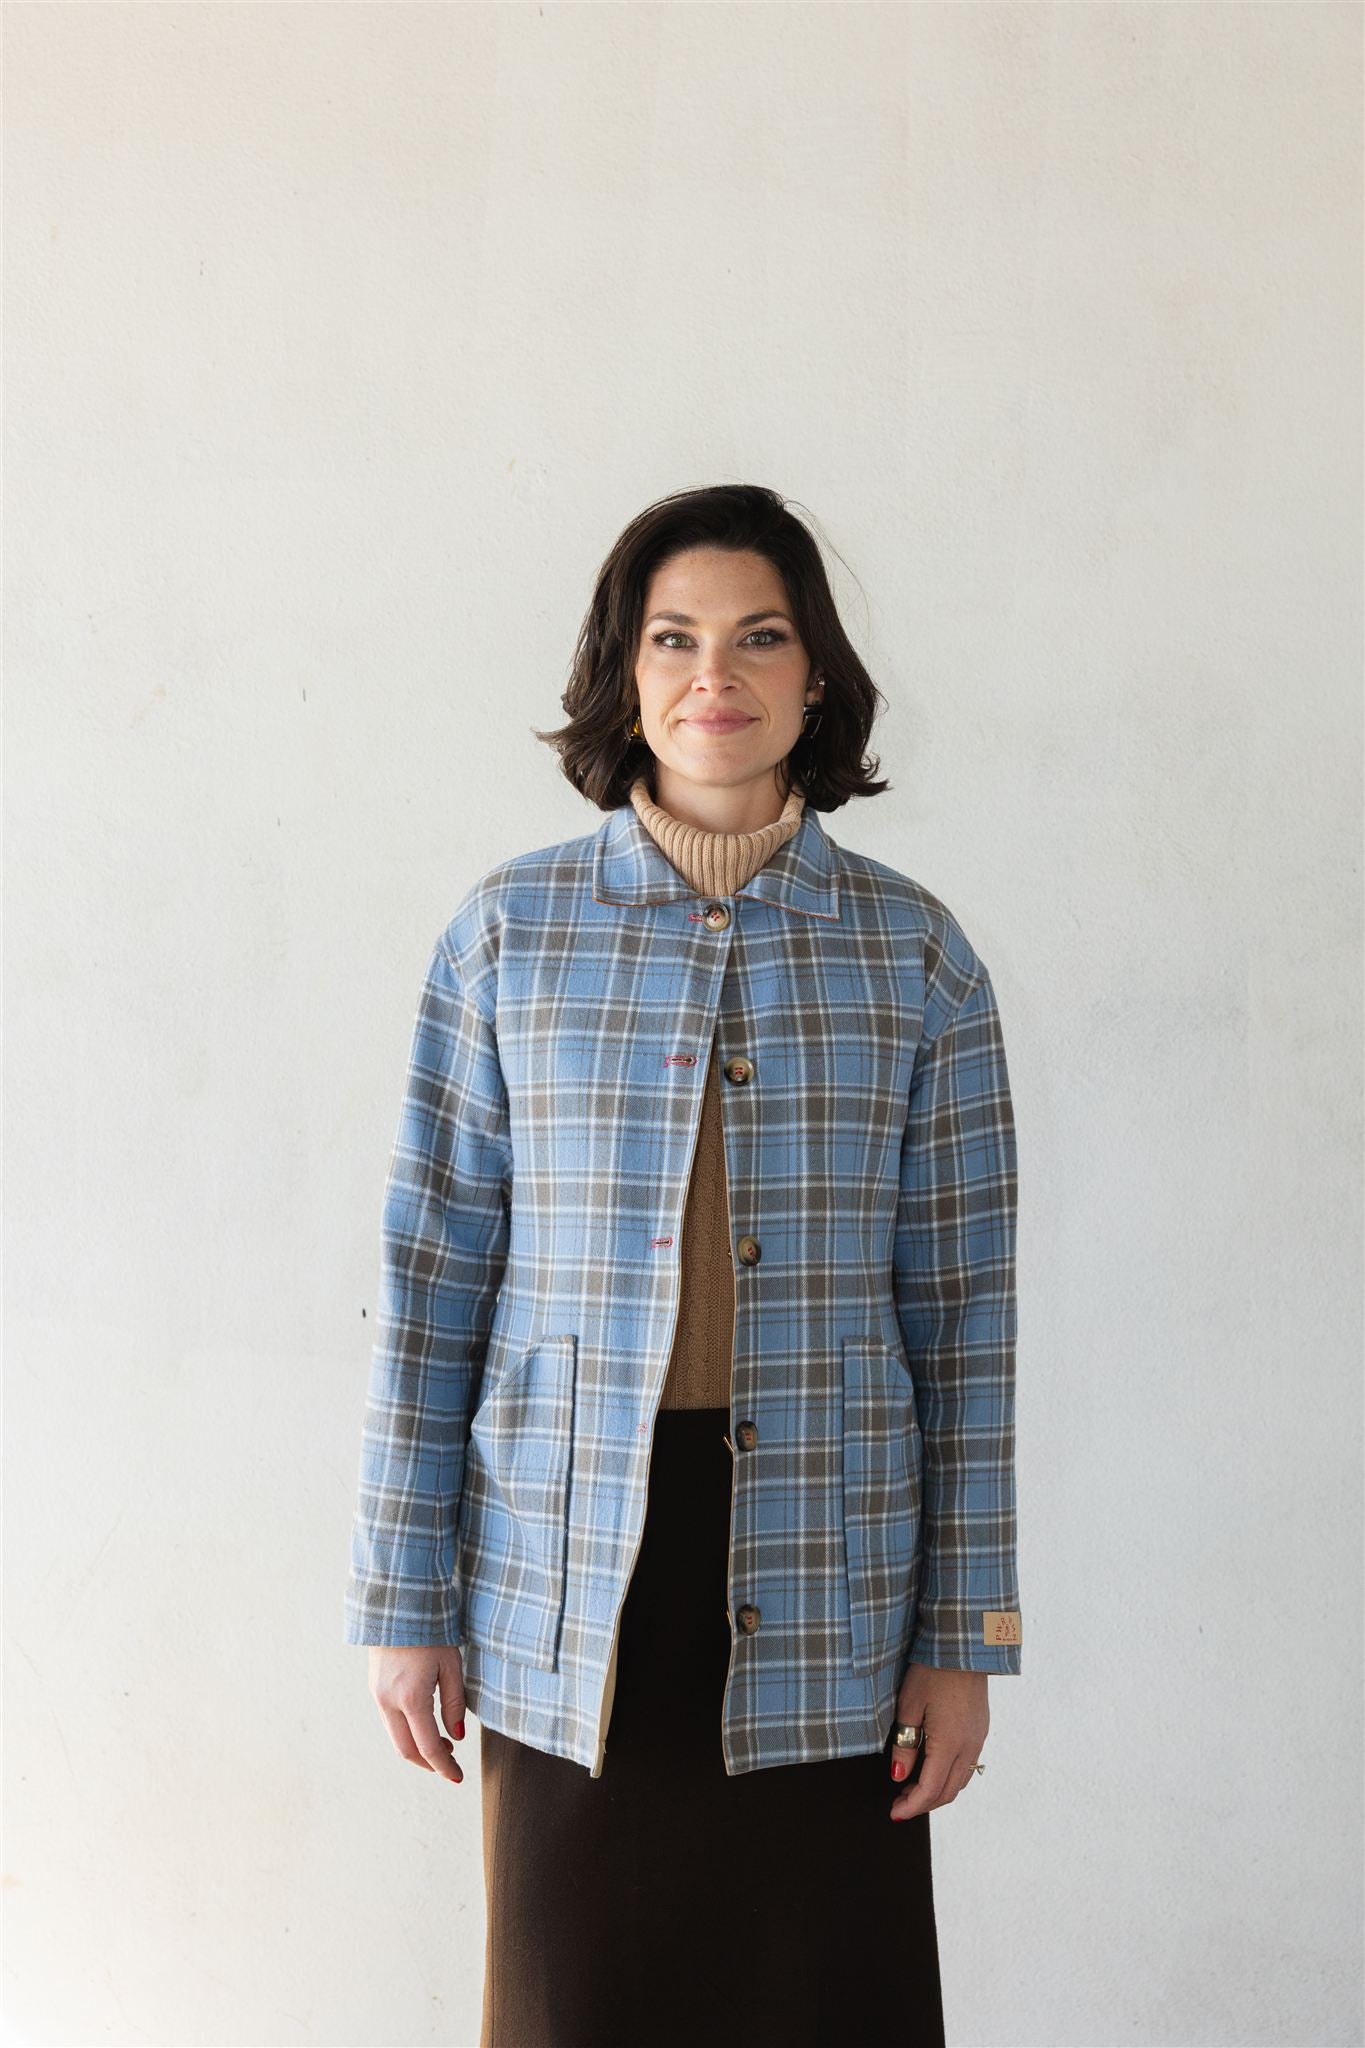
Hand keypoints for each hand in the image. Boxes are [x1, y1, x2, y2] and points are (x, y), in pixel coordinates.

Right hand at [368, 1645, 467, 1784]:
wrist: (397, 1605)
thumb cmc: (430, 1631)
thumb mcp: (451, 1665)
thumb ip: (455, 1703)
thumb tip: (456, 1736)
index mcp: (411, 1697)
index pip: (428, 1747)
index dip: (444, 1767)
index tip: (457, 1777)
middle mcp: (389, 1702)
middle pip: (406, 1750)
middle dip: (428, 1764)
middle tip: (449, 1765)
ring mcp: (377, 1696)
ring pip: (395, 1738)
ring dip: (417, 1748)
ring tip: (441, 1745)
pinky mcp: (374, 1689)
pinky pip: (389, 1721)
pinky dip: (406, 1732)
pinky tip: (424, 1725)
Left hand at [888, 1662, 987, 1820]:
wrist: (963, 1646)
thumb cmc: (932, 1671)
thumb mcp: (909, 1705)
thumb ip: (904, 1744)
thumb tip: (899, 1776)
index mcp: (950, 1743)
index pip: (930, 1789)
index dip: (911, 1806)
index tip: (894, 1813)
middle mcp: (969, 1746)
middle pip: (948, 1791)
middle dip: (923, 1804)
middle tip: (899, 1804)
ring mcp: (978, 1738)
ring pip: (960, 1781)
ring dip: (937, 1792)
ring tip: (912, 1789)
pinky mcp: (981, 1730)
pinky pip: (967, 1765)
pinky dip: (949, 1776)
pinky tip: (932, 1769)